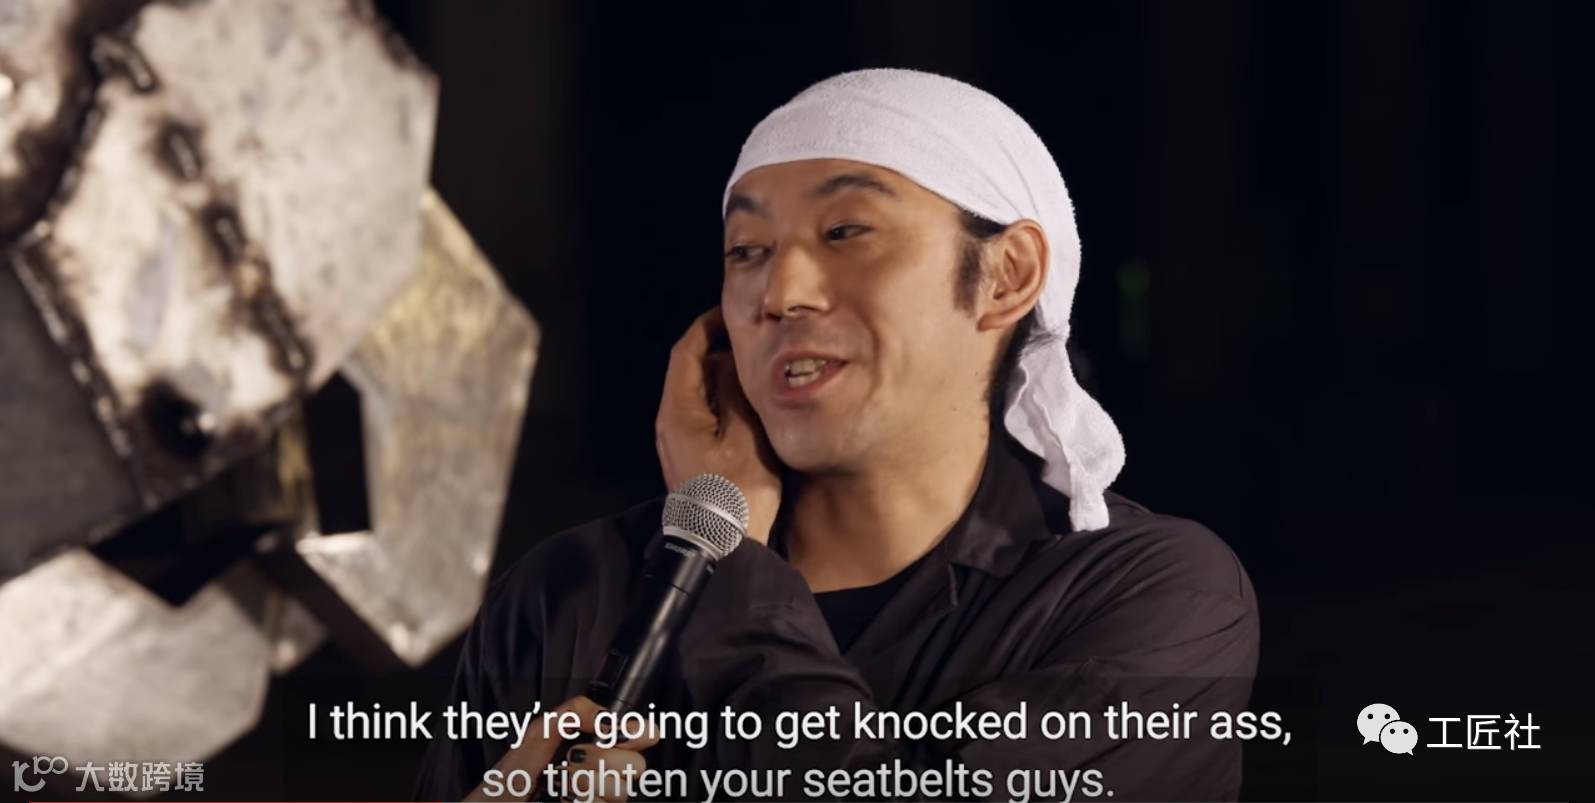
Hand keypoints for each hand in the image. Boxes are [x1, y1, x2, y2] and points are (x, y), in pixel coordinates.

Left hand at [465, 696, 657, 801]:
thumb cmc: (511, 779)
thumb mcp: (536, 734)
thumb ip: (572, 713)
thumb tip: (605, 717)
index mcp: (596, 747)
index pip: (641, 736)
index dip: (638, 732)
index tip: (616, 733)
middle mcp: (604, 775)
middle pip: (638, 765)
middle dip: (603, 759)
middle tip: (572, 758)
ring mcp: (600, 798)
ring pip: (622, 792)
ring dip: (586, 783)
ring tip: (560, 783)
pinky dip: (582, 801)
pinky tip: (563, 799)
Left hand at [655, 307, 781, 544]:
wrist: (719, 549)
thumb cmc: (735, 496)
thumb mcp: (745, 437)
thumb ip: (735, 392)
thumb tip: (730, 362)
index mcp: (677, 412)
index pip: (685, 352)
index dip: (707, 327)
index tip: (731, 312)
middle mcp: (669, 423)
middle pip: (689, 370)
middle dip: (718, 349)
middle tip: (753, 339)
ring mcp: (677, 442)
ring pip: (698, 394)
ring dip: (722, 376)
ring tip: (756, 367)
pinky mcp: (689, 457)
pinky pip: (703, 415)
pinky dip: (723, 400)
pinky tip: (749, 404)